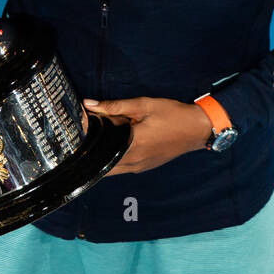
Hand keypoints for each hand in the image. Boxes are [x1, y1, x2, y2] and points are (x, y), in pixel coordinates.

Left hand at [83, 96, 215, 174]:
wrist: (197, 129)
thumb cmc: (172, 115)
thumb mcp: (144, 105)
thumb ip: (114, 106)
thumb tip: (89, 104)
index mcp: (133, 145)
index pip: (99, 150)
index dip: (86, 144)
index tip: (76, 134)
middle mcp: (134, 161)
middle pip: (101, 164)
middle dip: (90, 153)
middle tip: (82, 139)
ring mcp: (139, 167)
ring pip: (110, 169)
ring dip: (101, 159)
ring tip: (95, 142)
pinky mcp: (144, 167)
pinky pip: (121, 168)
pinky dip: (112, 161)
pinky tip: (111, 147)